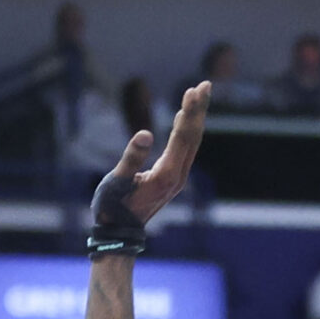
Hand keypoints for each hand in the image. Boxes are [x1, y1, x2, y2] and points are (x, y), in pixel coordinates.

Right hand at [92, 83, 210, 228]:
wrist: (119, 234)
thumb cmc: (113, 208)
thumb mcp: (117, 182)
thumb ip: (132, 158)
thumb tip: (146, 133)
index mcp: (166, 174)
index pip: (183, 137)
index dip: (189, 112)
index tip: (193, 91)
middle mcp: (177, 175)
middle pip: (193, 136)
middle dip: (199, 109)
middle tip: (206, 84)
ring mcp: (177, 178)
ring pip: (192, 142)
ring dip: (195, 117)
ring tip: (199, 94)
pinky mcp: (172, 178)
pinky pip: (185, 149)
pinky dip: (187, 129)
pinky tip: (184, 117)